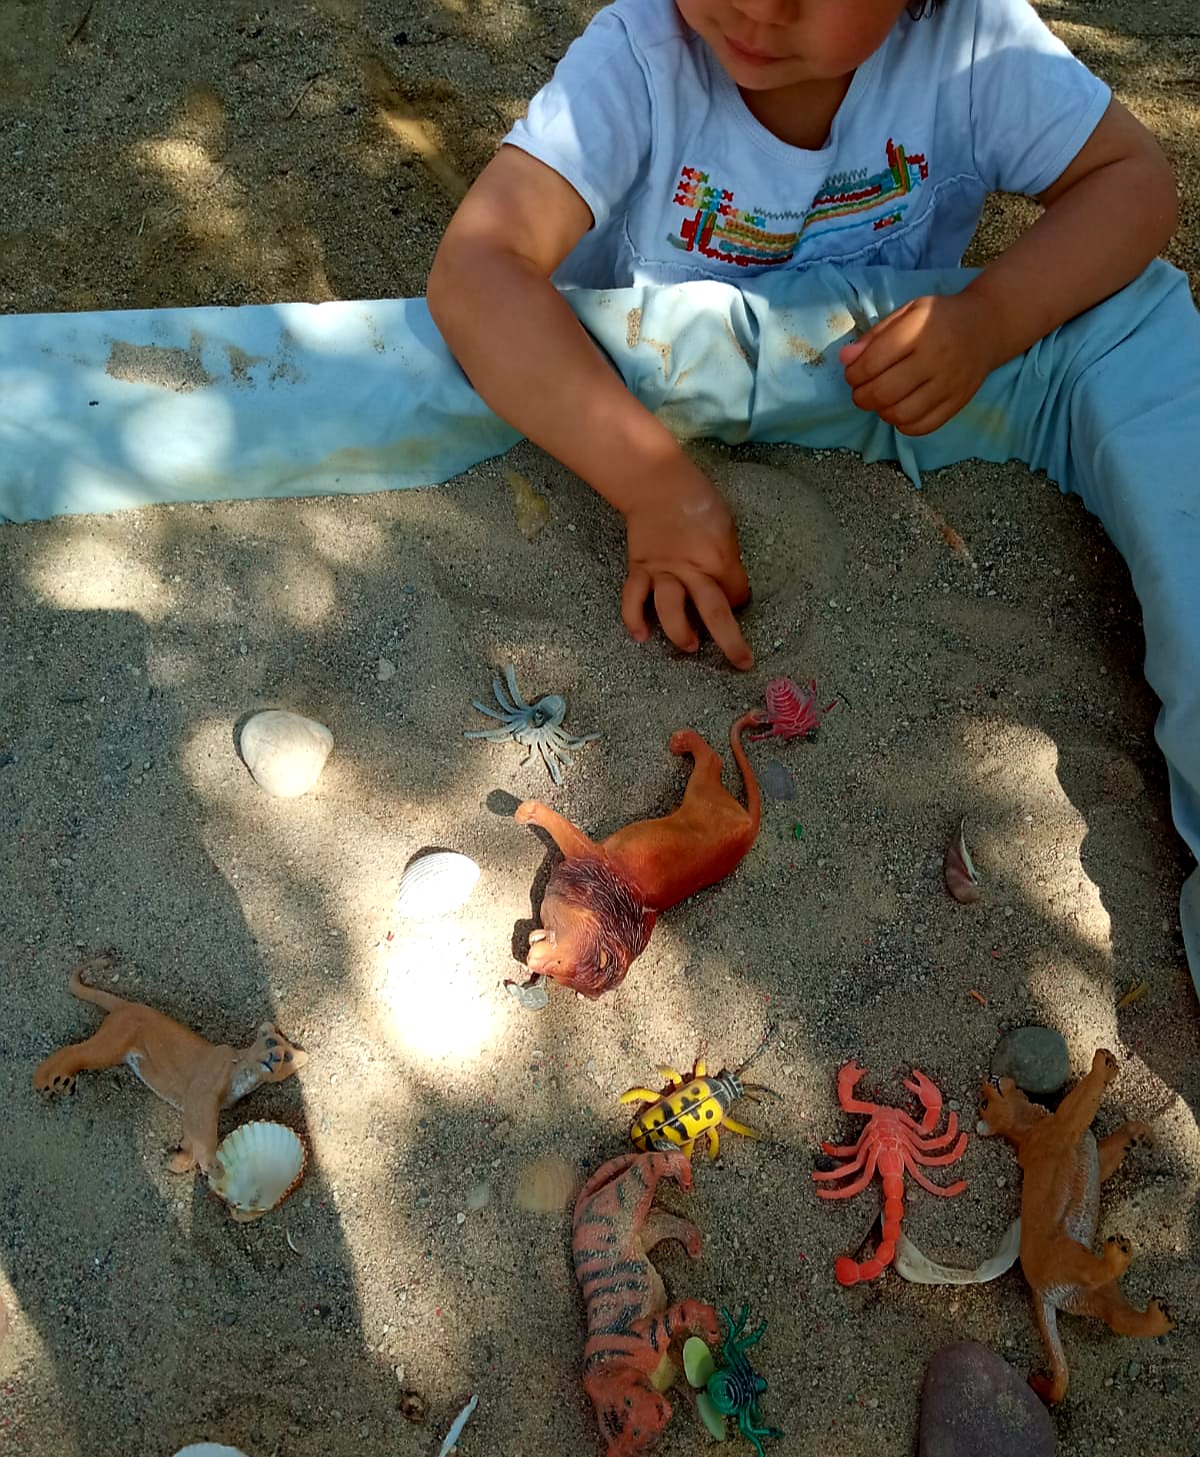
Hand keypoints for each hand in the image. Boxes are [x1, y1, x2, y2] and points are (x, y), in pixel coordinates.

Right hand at [621, 477, 752, 669]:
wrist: (658, 484)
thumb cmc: (699, 501)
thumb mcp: (726, 527)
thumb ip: (727, 558)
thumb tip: (726, 586)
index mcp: (719, 558)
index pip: (737, 594)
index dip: (741, 600)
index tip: (737, 598)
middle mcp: (692, 570)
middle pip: (714, 613)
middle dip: (730, 642)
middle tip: (740, 662)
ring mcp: (663, 571)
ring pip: (671, 610)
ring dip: (681, 633)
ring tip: (690, 646)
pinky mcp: (640, 569)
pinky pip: (634, 599)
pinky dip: (634, 619)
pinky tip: (641, 636)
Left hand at [839, 292, 1001, 436]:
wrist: (987, 326)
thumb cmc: (939, 318)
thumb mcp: (907, 313)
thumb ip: (874, 336)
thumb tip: (845, 360)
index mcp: (919, 329)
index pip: (872, 363)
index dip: (853, 375)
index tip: (852, 375)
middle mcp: (936, 358)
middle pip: (884, 392)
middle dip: (861, 397)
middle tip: (860, 392)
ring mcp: (949, 383)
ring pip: (901, 414)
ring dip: (881, 412)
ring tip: (880, 401)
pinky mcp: (958, 402)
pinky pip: (923, 426)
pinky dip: (903, 425)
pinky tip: (900, 411)